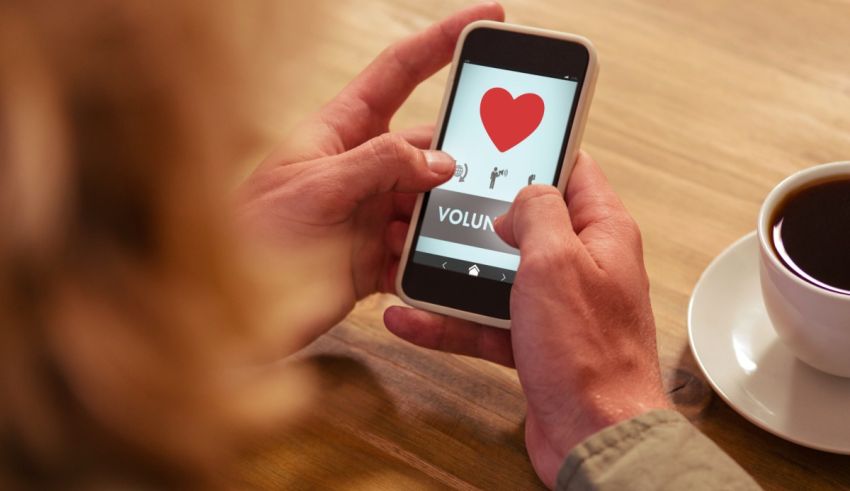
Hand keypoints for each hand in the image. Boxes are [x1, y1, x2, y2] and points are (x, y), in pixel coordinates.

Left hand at [237, 3, 504, 342]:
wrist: (229, 309)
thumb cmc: (250, 236)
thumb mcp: (315, 187)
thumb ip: (379, 164)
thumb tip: (441, 161)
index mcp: (341, 130)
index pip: (401, 70)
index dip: (443, 41)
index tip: (487, 18)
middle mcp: (362, 166)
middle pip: (428, 147)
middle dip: (453, 161)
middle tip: (481, 174)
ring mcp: (371, 210)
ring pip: (429, 201)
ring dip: (435, 219)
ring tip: (421, 235)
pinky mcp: (376, 253)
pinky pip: (418, 248)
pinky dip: (424, 259)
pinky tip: (413, 267)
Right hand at [384, 152, 670, 487]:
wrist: (595, 435)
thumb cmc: (589, 354)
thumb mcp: (556, 261)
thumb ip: (538, 212)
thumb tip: (520, 196)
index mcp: (600, 233)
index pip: (572, 170)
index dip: (537, 148)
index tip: (502, 133)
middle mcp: (581, 265)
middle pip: (525, 223)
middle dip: (479, 215)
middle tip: (440, 200)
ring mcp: (557, 306)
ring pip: (497, 274)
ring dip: (453, 271)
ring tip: (410, 259)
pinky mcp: (535, 342)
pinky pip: (486, 320)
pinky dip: (450, 319)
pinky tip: (413, 317)